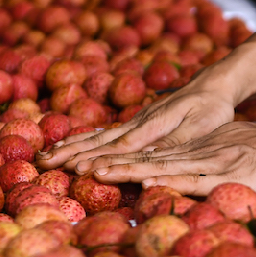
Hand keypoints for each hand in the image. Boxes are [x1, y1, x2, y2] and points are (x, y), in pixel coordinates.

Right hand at [37, 83, 240, 174]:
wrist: (212, 86)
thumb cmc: (211, 109)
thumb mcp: (202, 127)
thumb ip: (175, 142)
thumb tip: (149, 157)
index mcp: (154, 125)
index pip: (123, 145)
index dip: (101, 159)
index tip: (78, 170)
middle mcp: (139, 122)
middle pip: (100, 139)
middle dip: (71, 152)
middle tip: (43, 163)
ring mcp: (135, 121)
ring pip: (98, 134)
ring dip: (71, 146)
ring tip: (46, 156)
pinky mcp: (136, 122)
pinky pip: (105, 133)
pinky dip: (84, 140)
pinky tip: (70, 148)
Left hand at [65, 122, 255, 198]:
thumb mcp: (232, 152)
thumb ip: (208, 163)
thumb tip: (183, 177)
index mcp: (195, 149)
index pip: (147, 153)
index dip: (115, 156)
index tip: (82, 162)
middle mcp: (197, 152)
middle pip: (144, 156)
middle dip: (107, 161)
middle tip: (71, 165)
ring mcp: (210, 162)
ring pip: (161, 165)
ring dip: (127, 169)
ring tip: (95, 173)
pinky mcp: (228, 174)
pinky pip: (192, 177)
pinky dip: (165, 179)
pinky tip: (144, 181)